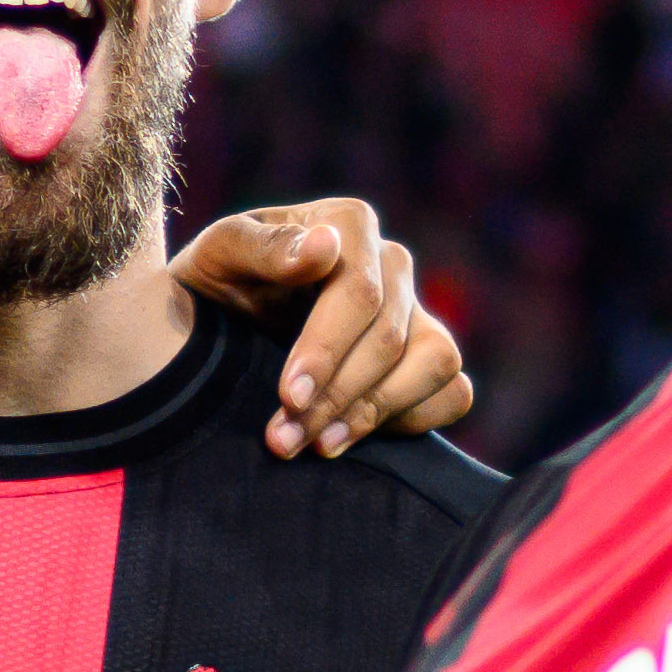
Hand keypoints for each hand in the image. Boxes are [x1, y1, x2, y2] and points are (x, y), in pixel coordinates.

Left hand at [171, 198, 471, 458]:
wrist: (219, 319)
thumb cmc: (217, 280)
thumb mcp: (220, 256)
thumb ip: (263, 247)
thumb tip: (324, 246)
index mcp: (348, 225)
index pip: (360, 294)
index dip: (327, 351)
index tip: (288, 395)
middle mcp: (392, 264)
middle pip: (388, 340)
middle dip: (334, 398)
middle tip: (283, 440)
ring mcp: (417, 312)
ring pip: (435, 363)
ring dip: (376, 414)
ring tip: (319, 446)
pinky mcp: (427, 358)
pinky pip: (454, 393)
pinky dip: (415, 420)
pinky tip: (352, 437)